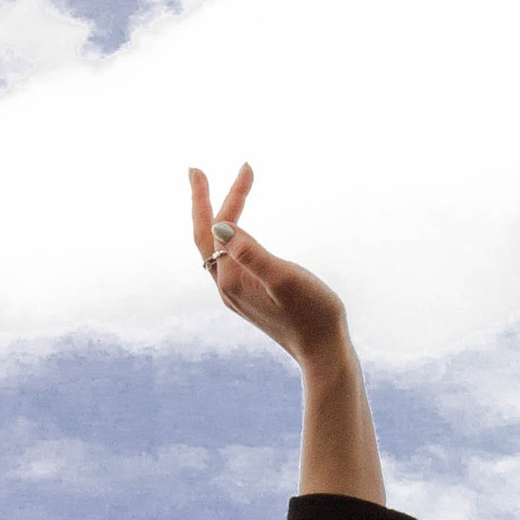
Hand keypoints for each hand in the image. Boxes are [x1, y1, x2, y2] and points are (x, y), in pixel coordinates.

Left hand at [188, 163, 350, 371]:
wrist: (324, 352)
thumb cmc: (312, 314)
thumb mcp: (285, 279)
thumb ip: (252, 252)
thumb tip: (220, 226)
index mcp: (232, 279)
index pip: (218, 227)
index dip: (228, 195)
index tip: (245, 167)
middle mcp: (227, 287)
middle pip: (204, 237)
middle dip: (202, 202)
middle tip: (195, 170)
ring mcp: (236, 294)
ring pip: (214, 249)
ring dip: (213, 218)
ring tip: (214, 194)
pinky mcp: (248, 297)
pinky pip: (227, 260)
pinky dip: (226, 237)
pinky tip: (235, 233)